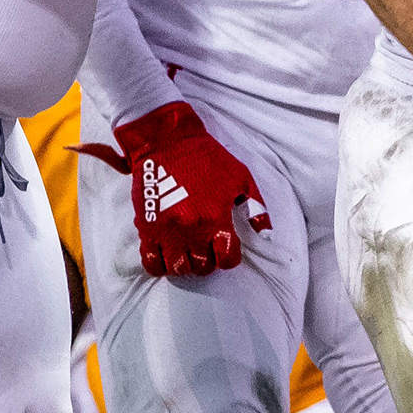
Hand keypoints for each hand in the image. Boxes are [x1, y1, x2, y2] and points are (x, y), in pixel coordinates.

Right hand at [73, 101, 269, 277]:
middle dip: (208, 262)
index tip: (228, 251)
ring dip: (186, 266)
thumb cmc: (207, 158)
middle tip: (208, 251)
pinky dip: (160, 265)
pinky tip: (168, 256)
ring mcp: (167, 230)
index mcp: (217, 217)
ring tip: (189, 254)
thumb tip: (265, 233)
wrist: (168, 143)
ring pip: (177, 269)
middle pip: (202, 267)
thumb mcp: (241, 177)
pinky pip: (150, 261)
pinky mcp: (147, 228)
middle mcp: (192, 228)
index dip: (230, 258)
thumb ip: (256, 207)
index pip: (227, 258)